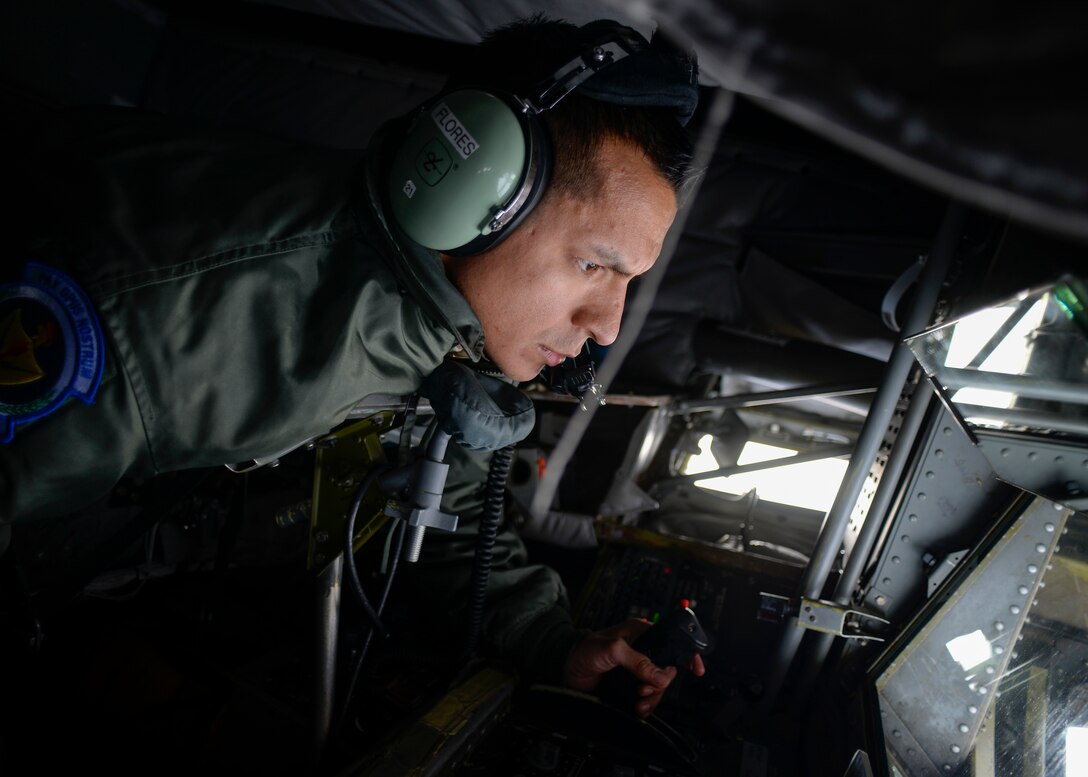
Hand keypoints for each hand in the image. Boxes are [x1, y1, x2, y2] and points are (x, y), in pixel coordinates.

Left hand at [564, 619, 706, 718]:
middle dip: (660, 683)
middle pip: (667, 669)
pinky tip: (638, 707)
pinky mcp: (631, 685)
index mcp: (641, 633)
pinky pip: (647, 697)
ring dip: (652, 696)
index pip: (671, 640)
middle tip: (645, 689)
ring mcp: (637, 669)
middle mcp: (642, 651)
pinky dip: (646, 704)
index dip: (686, 653)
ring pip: (658, 686)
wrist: (567, 671)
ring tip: (639, 700)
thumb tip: (662, 675)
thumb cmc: (584, 650)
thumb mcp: (612, 649)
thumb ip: (638, 661)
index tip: (696, 668)